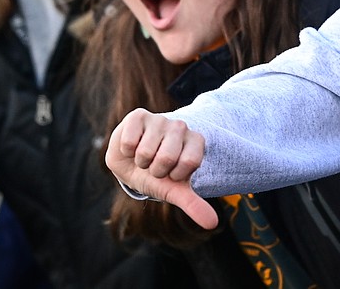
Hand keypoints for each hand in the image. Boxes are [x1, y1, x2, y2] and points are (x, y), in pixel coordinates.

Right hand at [105, 109, 217, 229]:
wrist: (131, 162)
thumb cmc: (156, 175)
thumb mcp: (173, 190)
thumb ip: (193, 204)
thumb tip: (212, 224)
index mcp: (196, 141)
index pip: (189, 162)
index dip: (175, 175)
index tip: (172, 173)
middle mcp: (181, 127)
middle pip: (167, 158)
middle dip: (155, 170)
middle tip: (155, 166)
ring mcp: (160, 119)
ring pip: (146, 152)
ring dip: (140, 161)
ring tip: (143, 156)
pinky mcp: (139, 116)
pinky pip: (130, 141)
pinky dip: (127, 150)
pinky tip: (132, 146)